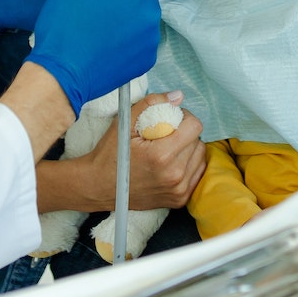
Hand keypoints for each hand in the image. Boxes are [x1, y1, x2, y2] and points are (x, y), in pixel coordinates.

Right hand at [24, 0, 165, 113]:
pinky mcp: (146, 60)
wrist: (60, 75)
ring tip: (101, 21)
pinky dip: (129, 35)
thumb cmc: (65, 25)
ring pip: (145, 14)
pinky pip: (142, 37)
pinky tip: (106, 39)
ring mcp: (151, 40)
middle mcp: (151, 15)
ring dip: (130, 12)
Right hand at [76, 92, 207, 209]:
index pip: (195, 126)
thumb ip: (151, 104)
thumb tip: (178, 96)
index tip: (171, 120)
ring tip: (168, 150)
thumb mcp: (125, 123)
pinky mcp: (179, 199)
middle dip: (185, 134)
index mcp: (162, 156)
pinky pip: (197, 174)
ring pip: (200, 157)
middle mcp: (174, 175)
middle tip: (166, 136)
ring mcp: (178, 190)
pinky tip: (171, 163)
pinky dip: (188, 165)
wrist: (97, 187)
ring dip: (188, 150)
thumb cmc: (110, 154)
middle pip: (198, 141)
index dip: (184, 118)